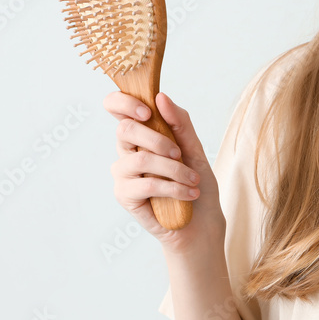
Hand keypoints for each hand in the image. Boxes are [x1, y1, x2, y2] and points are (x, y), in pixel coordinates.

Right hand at [105, 91, 225, 256]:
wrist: (202, 223)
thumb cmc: (196, 183)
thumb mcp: (195, 148)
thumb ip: (179, 122)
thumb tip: (161, 97)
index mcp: (141, 133)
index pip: (116, 107)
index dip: (125, 102)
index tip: (148, 111)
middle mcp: (127, 150)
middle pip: (125, 129)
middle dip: (158, 138)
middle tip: (180, 153)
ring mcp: (124, 174)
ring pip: (141, 159)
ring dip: (174, 169)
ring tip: (193, 180)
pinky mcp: (125, 196)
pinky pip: (147, 184)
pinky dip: (174, 188)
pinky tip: (190, 194)